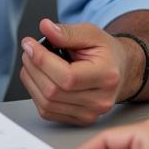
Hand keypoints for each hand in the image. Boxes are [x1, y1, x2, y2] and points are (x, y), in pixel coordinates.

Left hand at [20, 19, 136, 124]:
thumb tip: (46, 28)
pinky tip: (37, 78)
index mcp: (106, 76)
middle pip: (54, 91)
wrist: (120, 70)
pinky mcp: (80, 120)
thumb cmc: (106, 52)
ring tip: (31, 62)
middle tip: (28, 51)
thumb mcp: (91, 33)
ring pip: (47, 104)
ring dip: (31, 81)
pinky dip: (36, 93)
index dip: (42, 60)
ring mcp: (90, 114)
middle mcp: (100, 100)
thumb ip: (68, 32)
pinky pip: (48, 112)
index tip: (29, 44)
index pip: (67, 76)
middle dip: (33, 68)